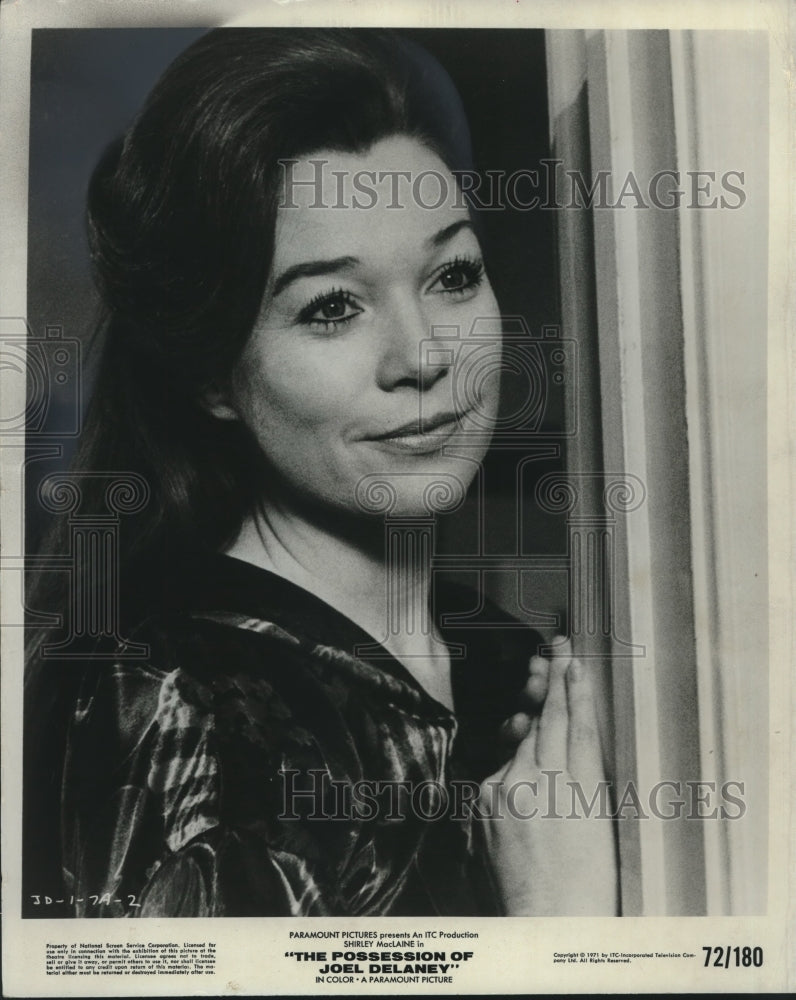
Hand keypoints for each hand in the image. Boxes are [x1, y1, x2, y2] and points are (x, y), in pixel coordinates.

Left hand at [477, 638, 618, 915]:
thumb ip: (580, 774)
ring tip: (537, 670)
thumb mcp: (599, 820)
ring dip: (531, 706)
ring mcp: (506, 789)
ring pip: (522, 738)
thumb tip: (562, 732)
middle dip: (553, 679)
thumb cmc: (587, 883)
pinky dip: (514, 757)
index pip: (578, 724)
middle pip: (548, 719)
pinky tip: (522, 732)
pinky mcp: (484, 802)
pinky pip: (502, 767)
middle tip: (557, 645)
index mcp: (581, 789)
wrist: (548, 925)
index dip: (577, 689)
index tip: (576, 660)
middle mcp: (540, 782)